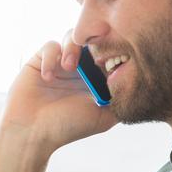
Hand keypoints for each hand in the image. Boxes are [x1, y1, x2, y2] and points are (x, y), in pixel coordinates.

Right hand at [2, 36, 117, 151]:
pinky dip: (51, 57)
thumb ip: (120, 99)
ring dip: (73, 48)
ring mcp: (59, 64)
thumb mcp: (103, 117)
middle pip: (92, 40)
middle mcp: (79, 69)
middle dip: (94, 45)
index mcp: (95, 79)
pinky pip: (50, 45)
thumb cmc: (67, 127)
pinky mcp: (40, 61)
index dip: (113, 51)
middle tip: (93, 58)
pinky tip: (48, 77)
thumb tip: (139, 81)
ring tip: (68, 67)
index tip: (111, 61)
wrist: (32, 133)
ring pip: (72, 37)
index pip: (109, 53)